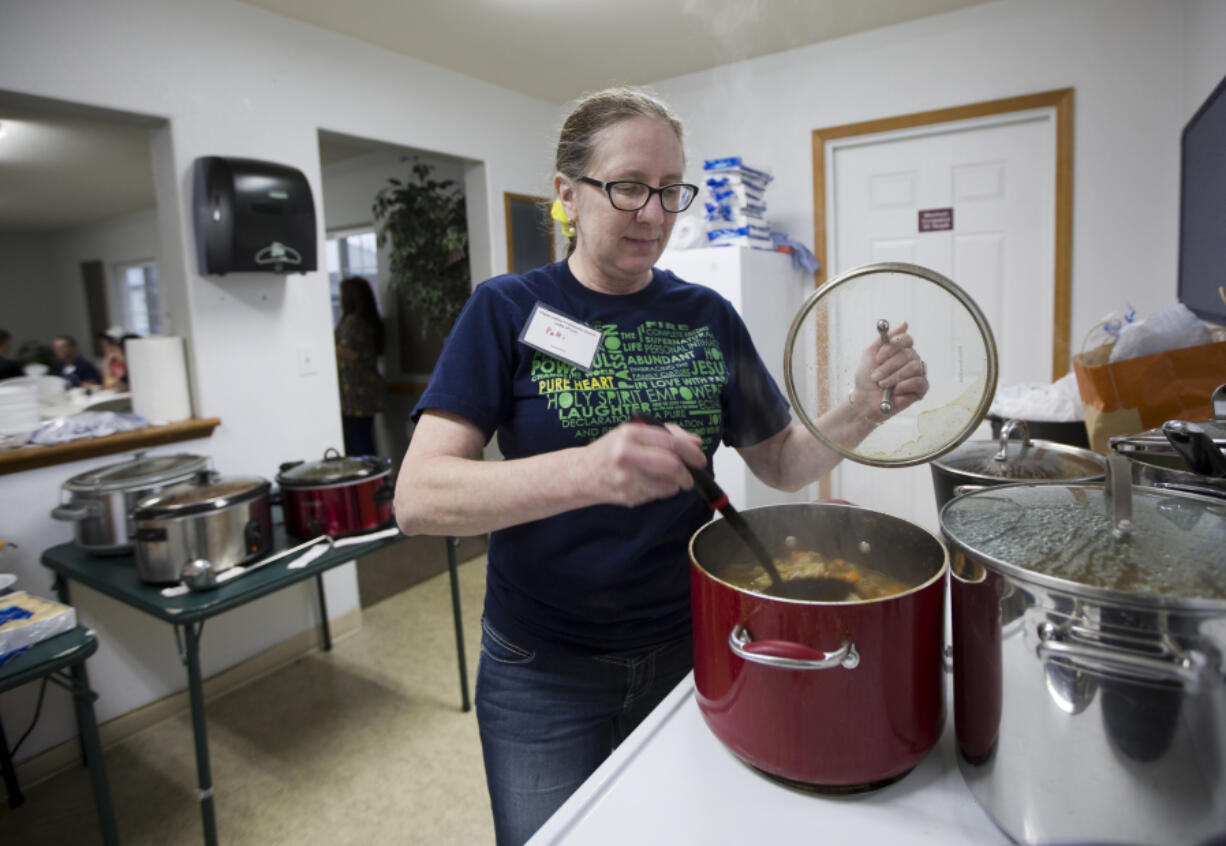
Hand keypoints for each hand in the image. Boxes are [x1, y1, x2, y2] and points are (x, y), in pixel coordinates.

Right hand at [585, 420, 706, 506]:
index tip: (700, 458)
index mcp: (630, 435)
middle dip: (687, 473)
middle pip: (671, 466)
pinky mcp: (628, 497)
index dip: (691, 452)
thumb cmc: (610, 451)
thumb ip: (666, 434)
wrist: (582, 474)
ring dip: (675, 483)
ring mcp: (626, 479)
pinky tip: (652, 484)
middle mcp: (627, 455)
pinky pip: (658, 495)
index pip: (670, 443)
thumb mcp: (634, 433)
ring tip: (668, 478)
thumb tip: (695, 442)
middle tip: (690, 476)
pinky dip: (662, 491)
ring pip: (668, 485)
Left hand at [849, 321, 928, 421]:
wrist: (864, 400)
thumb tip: (905, 324)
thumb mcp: (870, 354)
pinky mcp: (922, 389)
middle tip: (876, 377)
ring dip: (894, 377)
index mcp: (901, 350)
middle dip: (888, 366)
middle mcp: (912, 359)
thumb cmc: (866, 378)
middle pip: (908, 353)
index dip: (891, 348)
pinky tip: (895, 391)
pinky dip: (904, 386)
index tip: (878, 358)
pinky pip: (920, 382)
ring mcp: (918, 374)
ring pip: (914, 367)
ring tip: (882, 385)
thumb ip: (885, 339)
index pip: (906, 339)